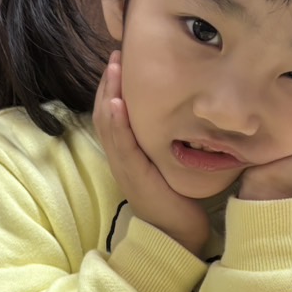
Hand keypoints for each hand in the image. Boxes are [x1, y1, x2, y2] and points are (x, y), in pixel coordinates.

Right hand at [94, 52, 209, 254]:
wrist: (177, 237)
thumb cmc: (179, 202)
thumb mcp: (171, 164)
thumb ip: (169, 142)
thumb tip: (186, 115)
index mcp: (129, 153)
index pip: (114, 113)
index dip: (114, 86)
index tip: (122, 60)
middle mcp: (121, 158)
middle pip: (105, 112)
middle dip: (110, 81)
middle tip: (116, 54)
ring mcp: (124, 167)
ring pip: (108, 124)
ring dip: (109, 93)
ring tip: (114, 68)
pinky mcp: (133, 177)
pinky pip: (120, 146)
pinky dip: (116, 123)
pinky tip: (117, 104)